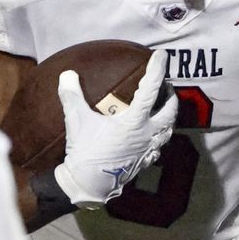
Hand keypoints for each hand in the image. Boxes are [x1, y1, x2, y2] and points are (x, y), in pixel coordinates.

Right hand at [54, 54, 177, 207]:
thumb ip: (72, 95)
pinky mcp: (144, 162)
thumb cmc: (85, 152)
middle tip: (166, 85)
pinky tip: (152, 136)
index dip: (157, 69)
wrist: (89, 185)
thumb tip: (67, 74)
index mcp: (134, 121)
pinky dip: (159, 137)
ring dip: (168, 116)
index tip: (161, 55)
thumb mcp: (76, 120)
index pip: (151, 89)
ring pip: (168, 130)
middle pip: (170, 111)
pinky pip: (159, 147)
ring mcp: (148, 150)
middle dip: (171, 96)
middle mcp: (147, 134)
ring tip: (163, 108)